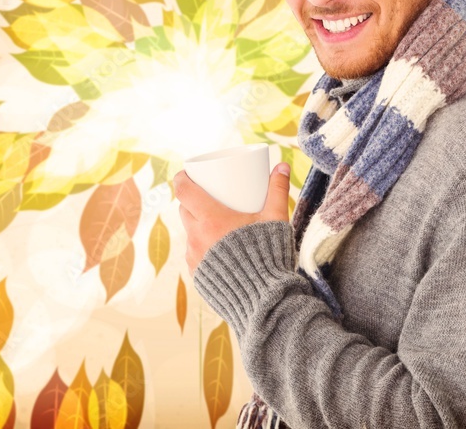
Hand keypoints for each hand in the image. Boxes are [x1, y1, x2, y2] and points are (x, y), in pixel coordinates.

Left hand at [176, 162, 290, 275]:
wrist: (265, 299)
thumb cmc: (269, 255)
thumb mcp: (275, 219)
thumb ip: (278, 191)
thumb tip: (283, 166)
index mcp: (210, 219)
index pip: (184, 190)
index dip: (182, 178)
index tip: (187, 174)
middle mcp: (196, 237)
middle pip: (185, 210)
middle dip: (192, 200)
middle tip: (206, 196)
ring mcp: (194, 257)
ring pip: (189, 232)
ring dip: (197, 225)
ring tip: (212, 222)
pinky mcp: (197, 274)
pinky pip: (193, 254)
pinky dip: (201, 247)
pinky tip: (213, 248)